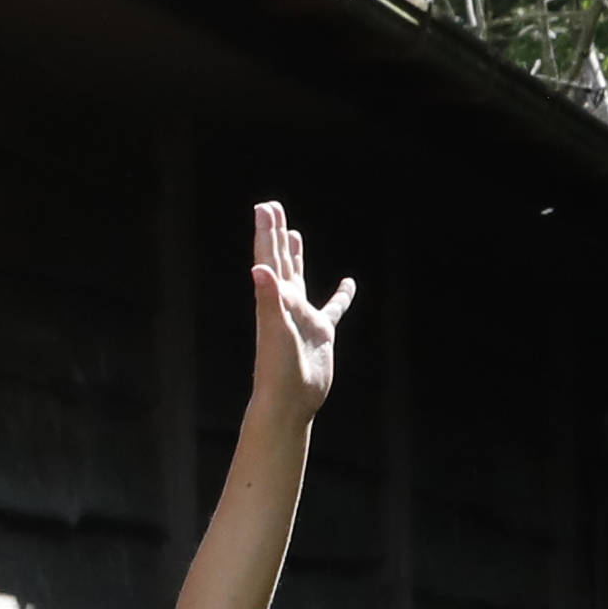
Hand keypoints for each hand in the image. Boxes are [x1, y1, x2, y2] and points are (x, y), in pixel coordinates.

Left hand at [243, 200, 351, 415]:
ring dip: (295, 256)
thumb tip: (259, 270)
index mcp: (274, 300)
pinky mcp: (320, 332)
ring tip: (293, 233)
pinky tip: (348, 283)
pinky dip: (341, 295)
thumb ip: (268, 300)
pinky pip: (333, 308)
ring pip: (299, 278)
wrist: (289, 402)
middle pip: (279, 260)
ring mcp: (303, 317)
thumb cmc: (278, 370)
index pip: (268, 258)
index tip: (264, 206)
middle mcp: (285, 304)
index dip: (266, 232)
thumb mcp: (275, 331)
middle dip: (275, 234)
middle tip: (272, 207)